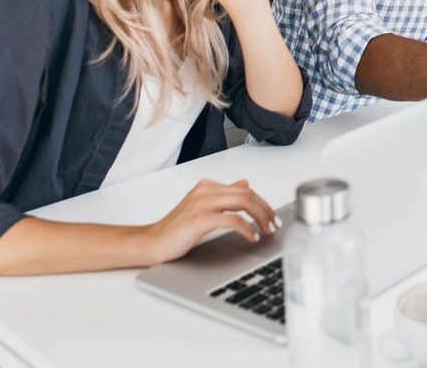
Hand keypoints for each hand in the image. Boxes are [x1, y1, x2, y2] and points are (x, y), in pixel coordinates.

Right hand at [137, 179, 277, 265]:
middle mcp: (205, 191)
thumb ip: (223, 195)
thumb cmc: (176, 229)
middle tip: (274, 225)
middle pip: (247, 194)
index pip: (245, 189)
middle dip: (266, 210)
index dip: (263, 203)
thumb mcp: (203, 208)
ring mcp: (202, 203)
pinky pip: (232, 220)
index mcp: (207, 186)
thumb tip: (244, 183)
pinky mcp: (200, 219)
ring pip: (243, 202)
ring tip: (266, 230)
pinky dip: (247, 228)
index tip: (272, 217)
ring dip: (260, 217)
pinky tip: (251, 237)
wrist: (151, 243)